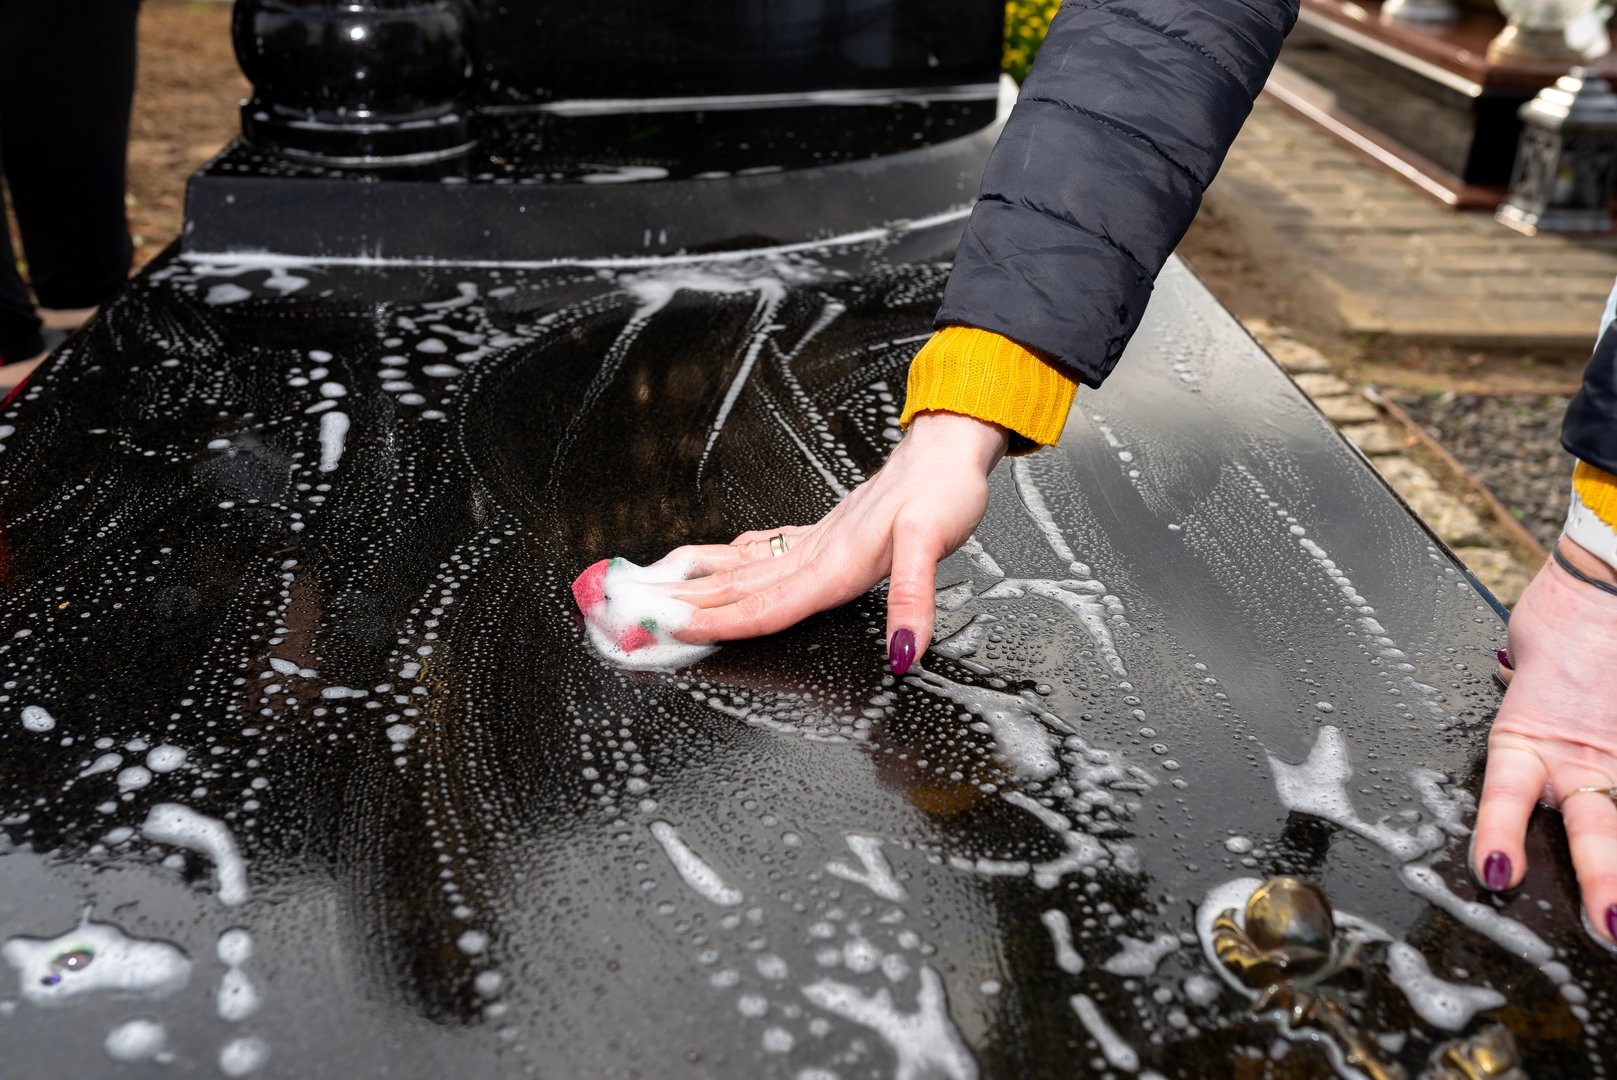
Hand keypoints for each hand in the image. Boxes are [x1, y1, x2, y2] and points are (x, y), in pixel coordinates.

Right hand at [664, 411, 1009, 671]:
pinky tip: (711, 564)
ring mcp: (812, 543)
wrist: (947, 444)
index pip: (763, 606)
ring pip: (739, 569)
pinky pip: (757, 553)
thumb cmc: (943, 489)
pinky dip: (724, 563)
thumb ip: (913, 596)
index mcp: (833, 564)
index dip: (714, 623)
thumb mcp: (936, 543)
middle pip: (735, 590)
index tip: (667, 630)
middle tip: (625, 619)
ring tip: (644, 592)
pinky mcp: (821, 533)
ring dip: (691, 584)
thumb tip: (903, 648)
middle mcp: (814, 554)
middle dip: (679, 608)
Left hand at [1472, 537, 1616, 943]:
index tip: (1497, 871)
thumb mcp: (1521, 676)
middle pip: (1595, 827)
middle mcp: (1586, 754)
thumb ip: (1525, 727)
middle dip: (1603, 881)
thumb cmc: (1559, 625)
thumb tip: (1517, 759)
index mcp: (1529, 737)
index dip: (1502, 833)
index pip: (1509, 794)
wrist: (1604, 584)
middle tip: (1608, 928)